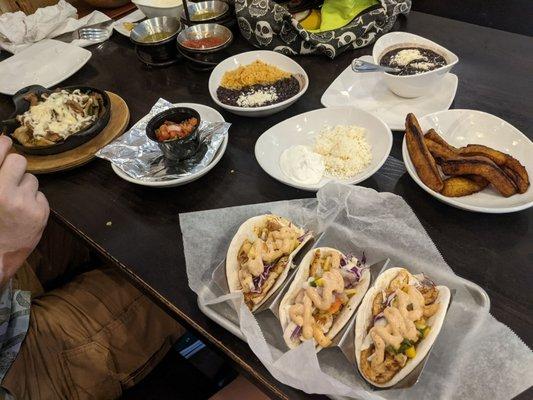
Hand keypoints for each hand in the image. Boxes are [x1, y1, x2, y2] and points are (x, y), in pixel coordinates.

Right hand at [0, 136, 48, 286]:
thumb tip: (3, 144)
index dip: (2, 144)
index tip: (5, 142)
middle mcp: (2, 190)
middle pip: (19, 160)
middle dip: (16, 167)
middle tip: (10, 177)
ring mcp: (23, 201)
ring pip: (31, 179)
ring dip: (24, 187)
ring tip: (13, 203)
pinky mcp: (40, 212)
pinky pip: (40, 195)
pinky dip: (33, 201)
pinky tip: (22, 214)